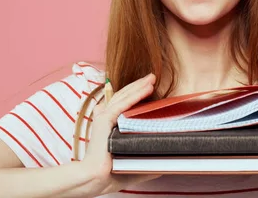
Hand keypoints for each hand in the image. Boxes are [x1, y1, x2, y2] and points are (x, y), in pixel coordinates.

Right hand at [80, 73, 161, 195]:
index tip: (150, 87)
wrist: (95, 180)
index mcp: (108, 123)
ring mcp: (104, 117)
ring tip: (152, 79)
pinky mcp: (104, 120)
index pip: (124, 102)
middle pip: (125, 95)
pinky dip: (135, 95)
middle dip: (139, 85)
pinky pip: (122, 104)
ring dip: (139, 86)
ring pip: (125, 96)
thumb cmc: (110, 172)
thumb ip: (145, 159)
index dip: (136, 93)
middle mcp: (104, 116)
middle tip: (153, 77)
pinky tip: (146, 88)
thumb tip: (162, 164)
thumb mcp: (131, 161)